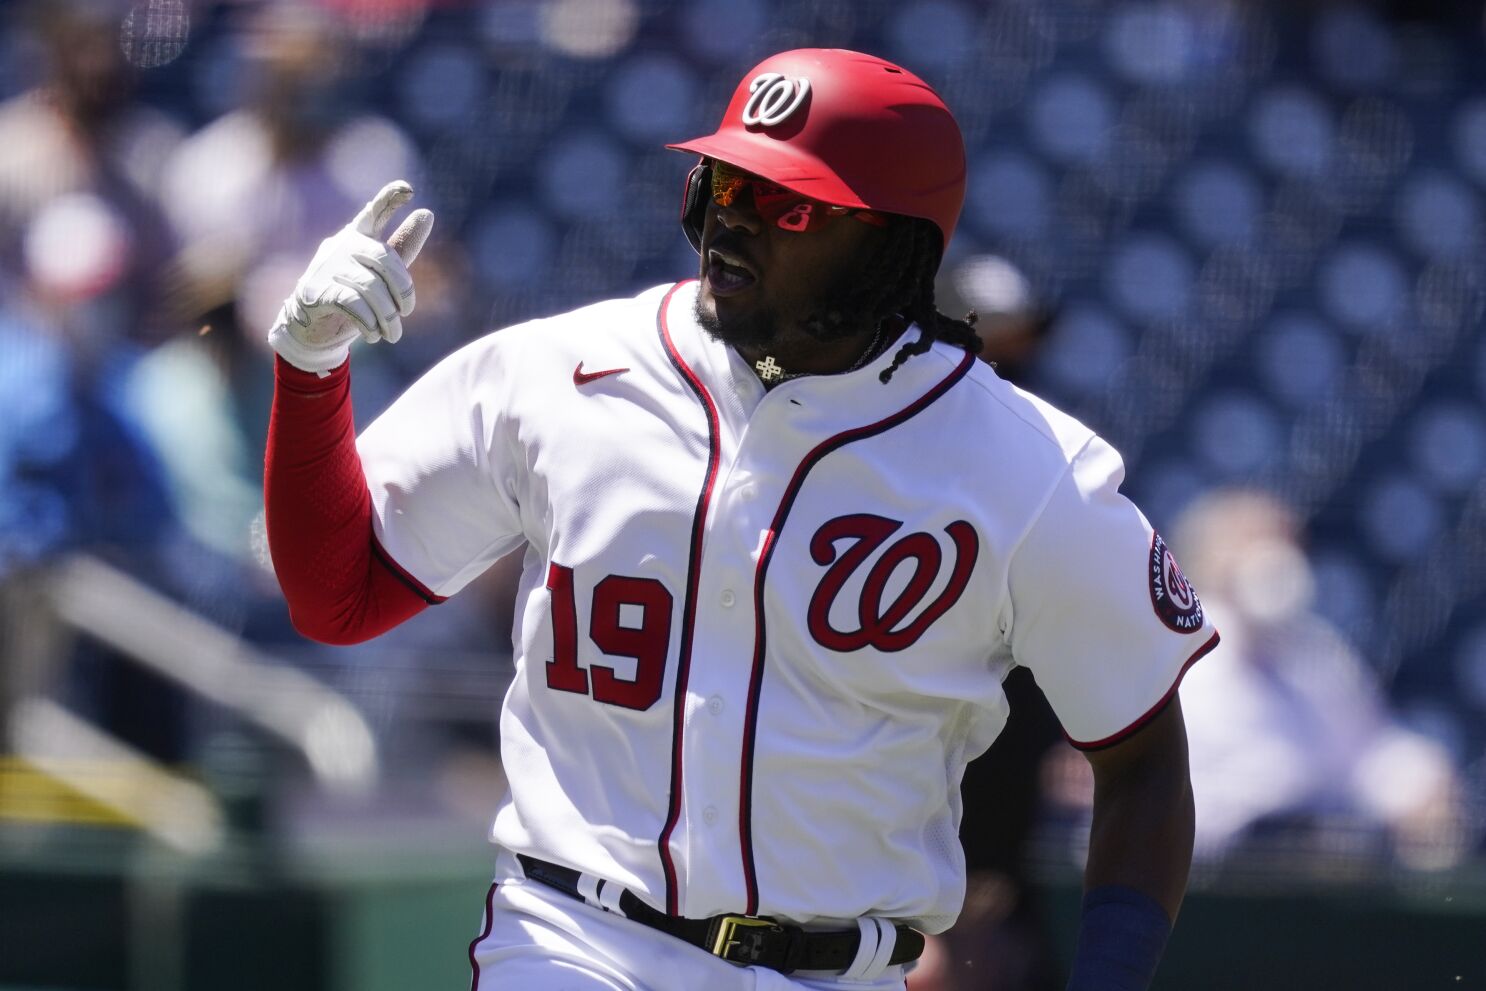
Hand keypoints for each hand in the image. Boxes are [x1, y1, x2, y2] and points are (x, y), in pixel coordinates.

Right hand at [269, 180, 434, 373]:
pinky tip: (373, 334)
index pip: (374, 212)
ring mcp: (326, 266)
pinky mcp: (316, 291)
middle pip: (384, 260)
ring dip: (387, 316)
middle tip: (406, 313)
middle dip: (403, 291)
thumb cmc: (353, 296)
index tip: (408, 189)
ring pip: (370, 287)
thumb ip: (402, 247)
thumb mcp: (381, 274)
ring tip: (393, 334)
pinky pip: (352, 303)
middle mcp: (341, 245)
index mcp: (358, 236)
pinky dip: (368, 322)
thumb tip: (427, 213)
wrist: (313, 329)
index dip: (390, 199)